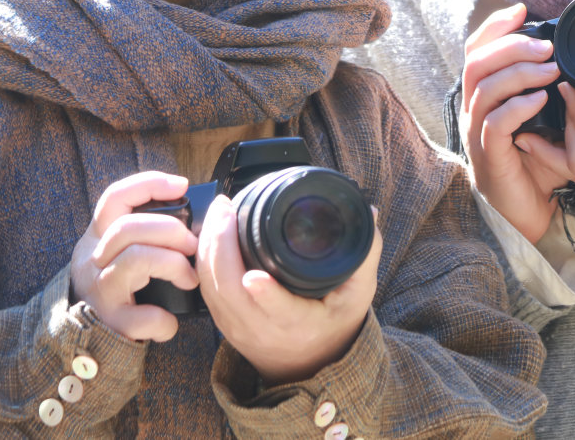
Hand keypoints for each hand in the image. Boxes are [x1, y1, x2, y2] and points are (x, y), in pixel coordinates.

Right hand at [71, 171, 198, 341]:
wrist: (83, 342)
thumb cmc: (118, 290)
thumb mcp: (118, 254)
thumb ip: (144, 234)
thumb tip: (194, 217)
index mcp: (97, 237)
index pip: (115, 197)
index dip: (149, 184)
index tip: (182, 185)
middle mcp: (92, 260)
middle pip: (128, 227)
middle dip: (171, 230)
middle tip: (194, 245)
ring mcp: (99, 291)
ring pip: (135, 259)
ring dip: (173, 265)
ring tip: (190, 279)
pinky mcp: (110, 323)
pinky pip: (141, 317)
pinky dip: (163, 320)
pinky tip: (169, 322)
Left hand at [196, 195, 381, 385]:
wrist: (309, 367)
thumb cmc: (335, 325)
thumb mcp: (358, 295)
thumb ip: (365, 255)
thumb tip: (371, 212)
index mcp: (300, 326)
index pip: (279, 312)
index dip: (266, 296)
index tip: (254, 275)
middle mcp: (263, 331)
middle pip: (231, 292)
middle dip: (222, 246)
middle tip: (227, 207)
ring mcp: (238, 330)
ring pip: (212, 289)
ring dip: (208, 247)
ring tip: (218, 211)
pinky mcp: (224, 324)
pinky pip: (205, 290)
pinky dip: (203, 259)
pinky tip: (209, 232)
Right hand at [460, 3, 574, 243]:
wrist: (533, 209)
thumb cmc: (539, 161)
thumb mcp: (549, 117)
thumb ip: (552, 88)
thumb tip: (574, 57)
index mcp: (484, 95)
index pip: (476, 50)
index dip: (494, 26)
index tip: (521, 10)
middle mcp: (473, 110)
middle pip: (476, 63)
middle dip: (511, 46)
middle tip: (546, 46)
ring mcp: (477, 132)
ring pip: (484, 88)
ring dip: (519, 72)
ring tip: (550, 69)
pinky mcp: (488, 155)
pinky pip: (496, 123)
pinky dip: (518, 106)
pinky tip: (540, 99)